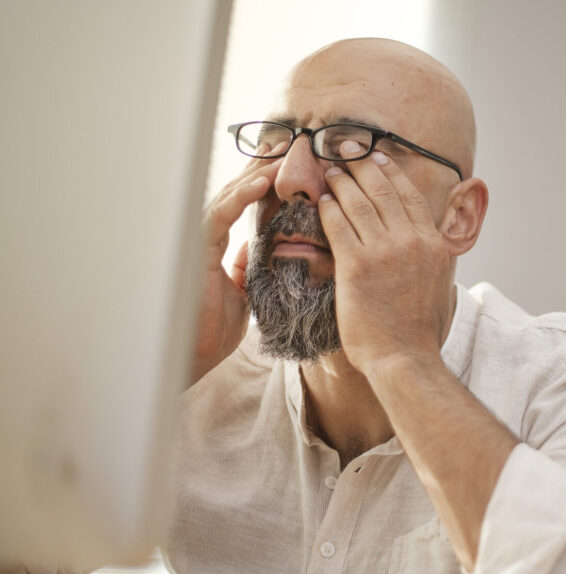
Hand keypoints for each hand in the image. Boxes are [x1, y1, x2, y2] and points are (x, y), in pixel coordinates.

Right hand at [190, 143, 284, 384]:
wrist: (194, 354)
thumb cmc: (212, 328)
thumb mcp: (241, 292)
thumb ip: (243, 267)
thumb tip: (251, 247)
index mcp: (217, 244)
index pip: (242, 204)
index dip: (263, 181)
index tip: (288, 162)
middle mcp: (206, 236)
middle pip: (235, 191)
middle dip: (261, 166)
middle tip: (289, 143)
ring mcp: (199, 239)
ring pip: (228, 195)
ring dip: (256, 172)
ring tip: (282, 153)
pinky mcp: (196, 248)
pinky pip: (220, 214)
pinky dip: (241, 195)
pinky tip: (262, 180)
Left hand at [318, 142, 453, 373]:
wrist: (405, 357)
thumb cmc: (416, 330)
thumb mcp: (437, 284)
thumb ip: (429, 257)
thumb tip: (424, 244)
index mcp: (432, 244)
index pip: (409, 196)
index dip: (390, 172)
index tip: (376, 157)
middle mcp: (411, 241)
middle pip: (383, 191)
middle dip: (362, 164)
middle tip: (347, 148)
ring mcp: (385, 252)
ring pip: (359, 203)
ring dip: (342, 182)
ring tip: (330, 169)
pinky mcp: (357, 266)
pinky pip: (338, 226)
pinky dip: (328, 209)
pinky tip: (321, 200)